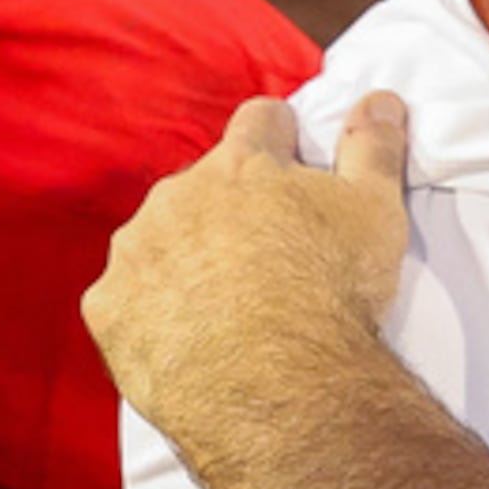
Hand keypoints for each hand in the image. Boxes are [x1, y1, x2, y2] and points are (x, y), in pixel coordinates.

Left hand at [85, 93, 412, 431]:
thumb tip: (379, 101)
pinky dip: (151, 309)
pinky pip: (124, 297)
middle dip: (229, 207)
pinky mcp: (109, 306)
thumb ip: (373, 147)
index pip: (259, 122)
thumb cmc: (332, 295)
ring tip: (226, 303)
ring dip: (184, 256)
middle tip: (268, 253)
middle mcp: (178, 195)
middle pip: (204, 183)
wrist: (280, 386)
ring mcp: (137, 250)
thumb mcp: (375, 211)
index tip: (292, 165)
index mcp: (243, 164)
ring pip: (158, 238)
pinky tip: (187, 335)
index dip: (281, 140)